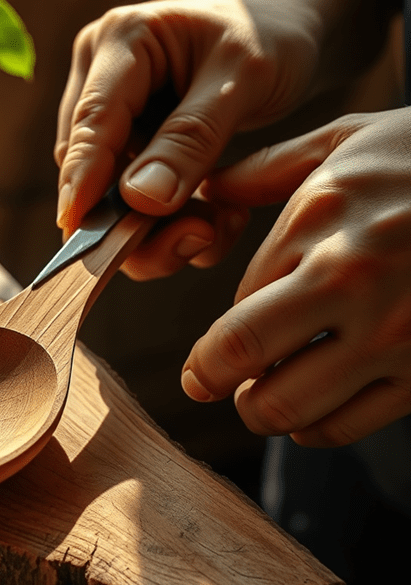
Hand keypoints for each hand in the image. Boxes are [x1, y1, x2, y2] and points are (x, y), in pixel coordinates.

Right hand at [55, 0, 338, 278]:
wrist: (285, 30)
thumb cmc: (269, 33)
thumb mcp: (245, 79)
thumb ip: (192, 139)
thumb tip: (140, 199)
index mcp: (122, 40)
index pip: (92, 122)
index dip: (83, 183)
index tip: (81, 235)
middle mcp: (100, 75)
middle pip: (89, 167)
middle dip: (133, 218)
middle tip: (197, 238)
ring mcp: (110, 112)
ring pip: (105, 190)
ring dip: (155, 227)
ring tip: (215, 225)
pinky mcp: (126, 140)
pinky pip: (128, 196)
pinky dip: (167, 220)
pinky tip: (211, 216)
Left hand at [183, 108, 410, 445]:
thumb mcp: (349, 143)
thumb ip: (268, 171)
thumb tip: (207, 191)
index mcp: (319, 219)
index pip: (232, 286)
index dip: (213, 330)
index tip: (206, 350)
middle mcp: (351, 277)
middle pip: (243, 354)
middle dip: (210, 378)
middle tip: (207, 382)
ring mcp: (395, 331)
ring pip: (287, 405)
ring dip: (259, 409)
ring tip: (260, 395)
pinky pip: (345, 424)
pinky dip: (312, 428)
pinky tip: (311, 409)